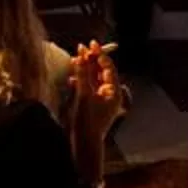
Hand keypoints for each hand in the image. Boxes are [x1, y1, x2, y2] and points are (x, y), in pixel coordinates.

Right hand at [66, 41, 127, 179]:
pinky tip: (72, 78)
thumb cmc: (87, 121)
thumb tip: (81, 57)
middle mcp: (111, 94)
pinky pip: (87, 88)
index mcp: (115, 91)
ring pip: (93, 79)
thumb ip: (83, 75)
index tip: (91, 44)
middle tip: (81, 48)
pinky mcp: (93, 105)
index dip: (99, 55)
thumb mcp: (84, 95)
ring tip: (75, 59)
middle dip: (91, 61)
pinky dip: (80, 81)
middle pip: (101, 72)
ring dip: (84, 70)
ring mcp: (102, 100)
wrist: (84, 143)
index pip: (108, 68)